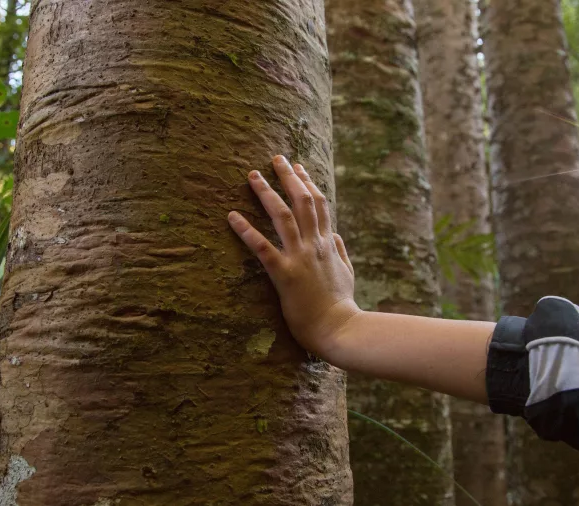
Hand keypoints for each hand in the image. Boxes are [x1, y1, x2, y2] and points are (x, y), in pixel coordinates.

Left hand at [228, 155, 360, 359]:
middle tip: (275, 158)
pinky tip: (231, 216)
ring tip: (252, 175)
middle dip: (288, 177)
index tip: (298, 167)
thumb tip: (337, 235)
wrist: (340, 329)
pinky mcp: (285, 274)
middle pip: (302, 201)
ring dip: (266, 193)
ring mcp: (300, 258)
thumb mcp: (347, 273)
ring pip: (282, 216)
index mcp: (328, 244)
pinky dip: (246, 230)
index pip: (320, 204)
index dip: (308, 183)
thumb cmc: (341, 305)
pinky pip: (262, 248)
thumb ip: (341, 251)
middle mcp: (315, 244)